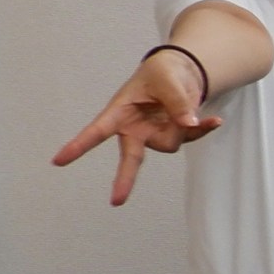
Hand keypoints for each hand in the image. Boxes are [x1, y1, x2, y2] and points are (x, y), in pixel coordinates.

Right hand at [52, 49, 222, 205]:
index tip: (59, 161)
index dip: (79, 146)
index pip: (97, 131)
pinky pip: (189, 138)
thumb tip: (188, 123)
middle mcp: (134, 129)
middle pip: (130, 158)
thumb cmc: (162, 73)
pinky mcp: (173, 135)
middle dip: (124, 179)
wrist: (179, 71)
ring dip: (182, 127)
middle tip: (116, 201)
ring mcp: (154, 135)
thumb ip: (177, 101)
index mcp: (120, 113)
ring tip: (183, 103)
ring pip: (169, 143)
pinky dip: (203, 129)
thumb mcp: (167, 79)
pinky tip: (215, 121)